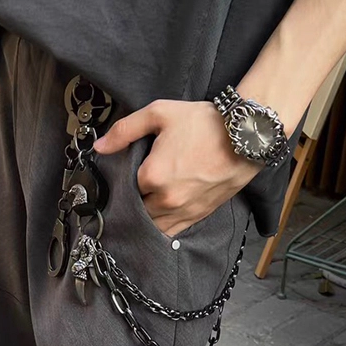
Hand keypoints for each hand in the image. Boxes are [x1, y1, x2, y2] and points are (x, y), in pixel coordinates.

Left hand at [93, 100, 260, 236]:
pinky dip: (163, 227)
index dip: (124, 180)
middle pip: (137, 209)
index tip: (127, 173)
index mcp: (152, 176)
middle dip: (134, 200)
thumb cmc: (204, 123)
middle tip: (135, 189)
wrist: (246, 137)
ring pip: (152, 225)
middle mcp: (166, 199)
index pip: (126, 187)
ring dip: (146, 217)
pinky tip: (159, 218)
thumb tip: (99, 147)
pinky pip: (172, 231)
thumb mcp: (159, 114)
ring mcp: (183, 211)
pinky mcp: (197, 216)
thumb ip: (125, 130)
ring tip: (145, 205)